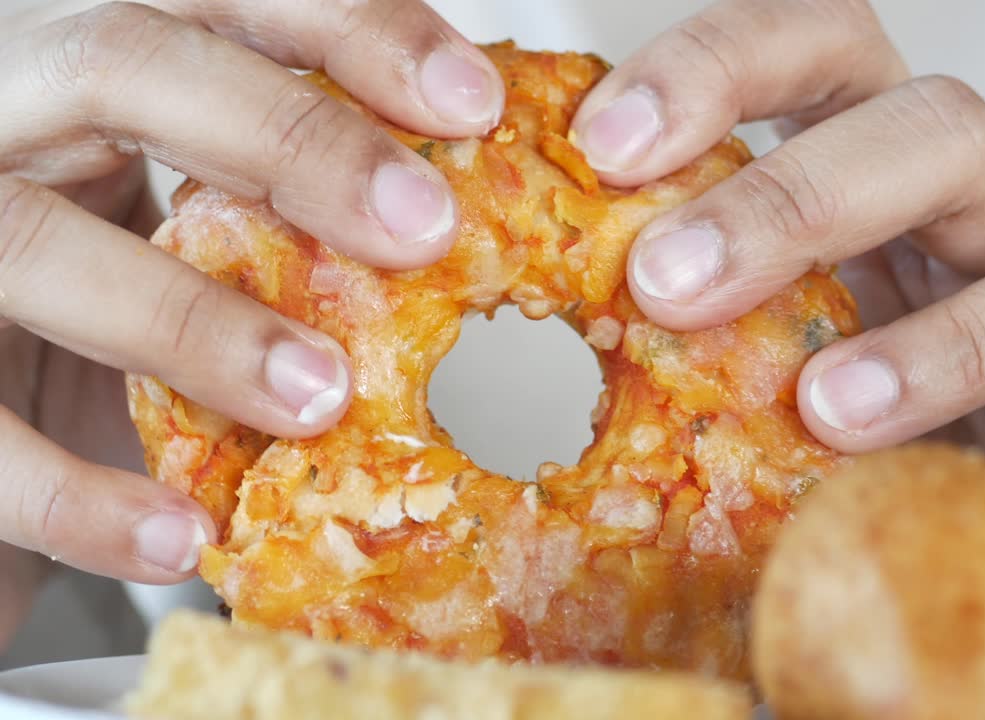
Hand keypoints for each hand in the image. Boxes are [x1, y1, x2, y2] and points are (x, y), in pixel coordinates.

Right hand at [0, 0, 501, 595]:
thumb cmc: (89, 305)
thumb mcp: (187, 228)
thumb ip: (280, 206)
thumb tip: (469, 221)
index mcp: (88, 61)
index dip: (350, 30)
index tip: (473, 103)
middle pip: (122, 65)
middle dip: (290, 140)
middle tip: (425, 228)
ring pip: (35, 242)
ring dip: (191, 323)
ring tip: (322, 398)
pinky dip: (73, 494)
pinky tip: (178, 537)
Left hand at [570, 0, 984, 476]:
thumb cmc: (841, 414)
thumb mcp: (741, 355)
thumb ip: (678, 332)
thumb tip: (540, 320)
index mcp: (871, 172)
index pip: (816, 52)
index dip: (717, 69)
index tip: (602, 148)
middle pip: (935, 130)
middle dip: (800, 198)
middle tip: (669, 284)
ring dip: (960, 336)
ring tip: (831, 414)